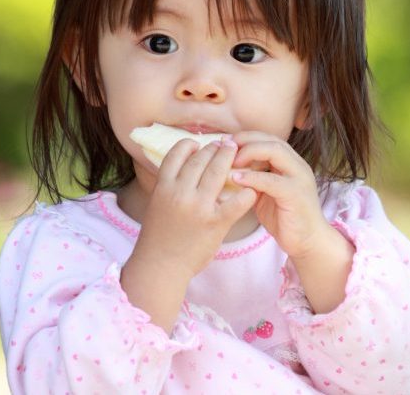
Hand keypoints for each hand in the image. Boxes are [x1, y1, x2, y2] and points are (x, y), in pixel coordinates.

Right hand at [135, 138, 257, 275]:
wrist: (161, 266)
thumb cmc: (159, 236)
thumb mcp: (157, 204)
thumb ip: (170, 185)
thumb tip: (185, 165)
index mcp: (163, 187)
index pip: (176, 154)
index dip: (190, 144)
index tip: (199, 143)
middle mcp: (180, 193)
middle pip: (200, 159)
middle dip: (215, 148)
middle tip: (227, 144)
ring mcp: (198, 207)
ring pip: (218, 172)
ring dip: (229, 159)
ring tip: (238, 154)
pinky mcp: (215, 223)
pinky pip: (236, 201)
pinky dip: (246, 192)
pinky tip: (252, 187)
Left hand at [230, 131, 331, 258]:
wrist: (308, 242)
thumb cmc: (285, 219)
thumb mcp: (266, 193)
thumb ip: (254, 179)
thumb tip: (227, 169)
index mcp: (291, 164)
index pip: (269, 139)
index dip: (246, 137)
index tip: (225, 142)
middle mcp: (298, 166)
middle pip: (272, 140)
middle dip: (246, 140)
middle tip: (225, 147)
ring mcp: (299, 178)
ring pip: (275, 152)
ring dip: (249, 153)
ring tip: (230, 161)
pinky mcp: (296, 194)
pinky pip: (271, 180)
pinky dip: (252, 177)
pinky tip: (236, 179)